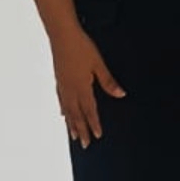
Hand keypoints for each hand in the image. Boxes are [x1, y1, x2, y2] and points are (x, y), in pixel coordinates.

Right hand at [51, 27, 125, 147]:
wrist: (62, 36)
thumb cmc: (81, 48)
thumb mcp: (99, 64)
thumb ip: (109, 81)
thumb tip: (120, 94)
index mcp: (82, 88)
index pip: (89, 110)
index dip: (94, 124)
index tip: (97, 136)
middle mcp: (70, 90)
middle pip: (77, 115)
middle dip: (81, 130)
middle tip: (84, 145)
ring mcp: (63, 86)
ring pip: (68, 110)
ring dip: (71, 124)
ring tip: (73, 136)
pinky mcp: (59, 80)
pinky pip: (61, 101)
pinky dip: (64, 110)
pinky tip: (64, 114)